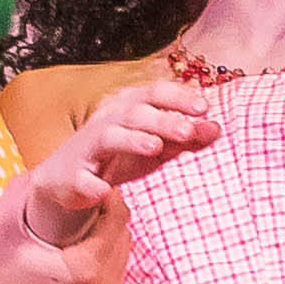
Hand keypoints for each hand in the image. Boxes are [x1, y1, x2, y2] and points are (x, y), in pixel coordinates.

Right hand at [0, 160, 133, 283]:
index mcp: (84, 269)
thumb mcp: (3, 221)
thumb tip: (53, 163)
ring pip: (124, 255)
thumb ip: (27, 188)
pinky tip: (81, 250)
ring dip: (109, 237)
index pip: (117, 217)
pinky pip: (115, 275)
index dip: (107, 196)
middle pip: (125, 235)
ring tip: (83, 225)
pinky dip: (104, 259)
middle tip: (86, 203)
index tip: (88, 187)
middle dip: (109, 215)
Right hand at [24, 79, 214, 227]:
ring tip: (155, 148)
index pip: (154, 93)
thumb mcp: (156, 146)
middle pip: (135, 113)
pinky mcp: (74, 177)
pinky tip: (103, 190)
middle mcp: (107, 122)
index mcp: (127, 108)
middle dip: (163, 120)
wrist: (68, 180)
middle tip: (188, 132)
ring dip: (131, 140)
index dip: (178, 97)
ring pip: (109, 137)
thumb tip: (216, 128)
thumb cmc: (119, 157)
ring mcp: (88, 148)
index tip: (204, 107)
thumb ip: (184, 137)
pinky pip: (82, 179)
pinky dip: (92, 184)